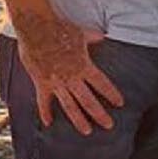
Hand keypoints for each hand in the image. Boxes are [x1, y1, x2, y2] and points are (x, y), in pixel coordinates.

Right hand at [14, 13, 123, 133]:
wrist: (37, 27)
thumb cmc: (59, 28)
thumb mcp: (80, 33)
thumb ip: (92, 38)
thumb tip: (102, 36)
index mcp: (83, 65)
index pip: (102, 83)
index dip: (111, 94)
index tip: (120, 103)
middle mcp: (71, 77)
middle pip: (89, 101)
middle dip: (100, 114)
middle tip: (109, 125)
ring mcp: (56, 82)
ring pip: (70, 106)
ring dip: (79, 120)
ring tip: (87, 131)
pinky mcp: (41, 82)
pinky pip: (43, 101)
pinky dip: (45, 112)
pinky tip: (48, 123)